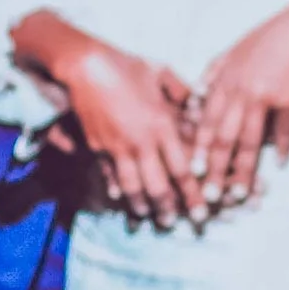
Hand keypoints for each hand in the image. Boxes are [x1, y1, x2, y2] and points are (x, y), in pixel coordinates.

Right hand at [52, 37, 198, 225]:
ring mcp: (118, 146)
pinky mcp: (98, 146)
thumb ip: (182, 92)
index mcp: (162, 125)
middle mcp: (142, 141)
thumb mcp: (161, 74)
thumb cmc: (127, 65)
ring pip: (132, 186)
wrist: (86, 65)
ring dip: (141, 205)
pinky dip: (115, 189)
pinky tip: (120, 200)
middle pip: (158, 186)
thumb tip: (198, 104)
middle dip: (167, 209)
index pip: (182, 169)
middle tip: (174, 223)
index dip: (192, 195)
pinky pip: (109, 174)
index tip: (202, 213)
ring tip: (148, 217)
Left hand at [191, 3, 288, 206]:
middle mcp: (238, 90)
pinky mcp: (286, 96)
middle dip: (215, 170)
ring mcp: (262, 94)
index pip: (207, 121)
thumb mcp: (235, 49)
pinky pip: (282, 128)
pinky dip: (282, 147)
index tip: (193, 172)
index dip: (200, 149)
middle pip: (223, 137)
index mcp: (224, 79)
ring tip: (240, 193)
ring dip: (243, 170)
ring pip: (248, 140)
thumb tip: (196, 92)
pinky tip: (279, 165)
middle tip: (209, 196)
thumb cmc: (271, 36)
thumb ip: (214, 70)